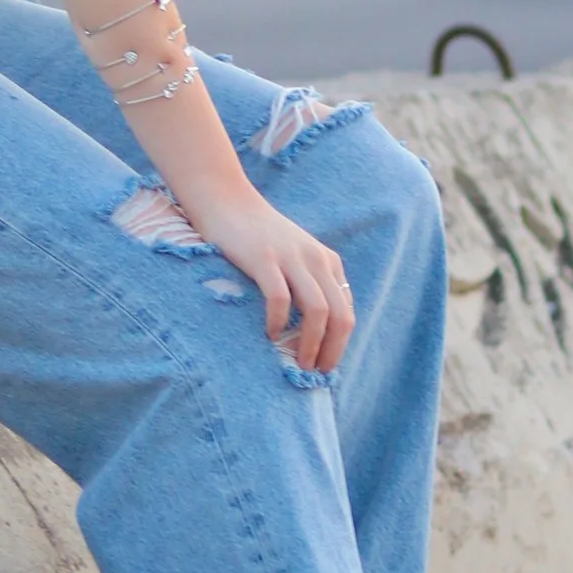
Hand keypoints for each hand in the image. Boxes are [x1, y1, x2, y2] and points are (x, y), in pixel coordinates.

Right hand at [192, 187, 356, 372]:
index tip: (324, 365)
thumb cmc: (257, 235)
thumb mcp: (294, 255)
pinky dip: (279, 323)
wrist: (226, 201)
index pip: (346, 311)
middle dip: (332, 350)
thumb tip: (311, 332)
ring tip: (298, 361)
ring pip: (318, 311)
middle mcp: (316, 259)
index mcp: (327, 262)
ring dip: (311, 344)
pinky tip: (269, 334)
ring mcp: (291, 258)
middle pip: (340, 315)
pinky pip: (281, 299)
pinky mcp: (264, 258)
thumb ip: (307, 283)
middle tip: (315, 372)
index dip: (339, 344)